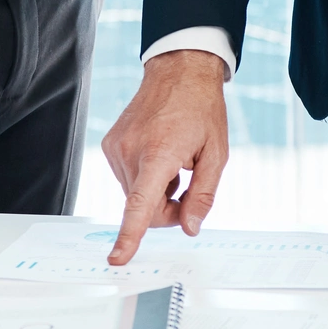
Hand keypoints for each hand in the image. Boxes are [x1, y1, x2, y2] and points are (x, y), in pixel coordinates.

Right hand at [101, 49, 228, 265]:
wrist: (178, 71)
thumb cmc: (201, 110)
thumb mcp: (217, 154)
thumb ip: (203, 195)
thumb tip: (190, 228)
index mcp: (160, 153)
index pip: (140, 204)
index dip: (129, 235)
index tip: (117, 258)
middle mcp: (131, 151)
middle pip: (144, 209)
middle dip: (167, 210)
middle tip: (188, 191)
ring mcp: (116, 148)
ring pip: (135, 197)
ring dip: (156, 194)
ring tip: (175, 166)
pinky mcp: (110, 145)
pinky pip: (127, 180)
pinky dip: (145, 179)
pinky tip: (160, 156)